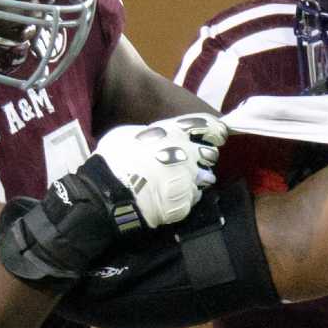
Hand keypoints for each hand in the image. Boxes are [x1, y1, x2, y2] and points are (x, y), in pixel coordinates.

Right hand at [90, 114, 226, 228]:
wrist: (110, 192)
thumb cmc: (115, 159)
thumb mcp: (130, 133)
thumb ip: (154, 132)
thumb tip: (161, 133)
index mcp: (174, 133)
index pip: (207, 126)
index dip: (216, 130)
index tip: (218, 135)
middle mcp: (186, 154)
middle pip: (211, 154)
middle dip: (205, 157)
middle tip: (192, 162)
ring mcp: (188, 179)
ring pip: (207, 177)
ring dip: (199, 178)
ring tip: (183, 181)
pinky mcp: (185, 202)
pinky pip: (195, 197)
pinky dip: (188, 196)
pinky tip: (174, 195)